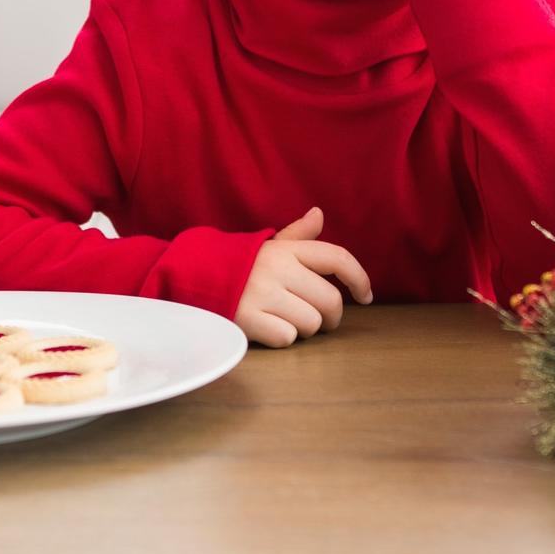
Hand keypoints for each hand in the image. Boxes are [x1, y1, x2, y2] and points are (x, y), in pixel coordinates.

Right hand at [234, 206, 373, 347]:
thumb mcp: (264, 247)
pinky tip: (267, 329)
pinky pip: (287, 338)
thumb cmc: (236, 265)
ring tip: (287, 322)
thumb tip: (319, 214)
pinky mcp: (247, 318)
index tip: (366, 296)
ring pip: (311, 323)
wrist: (188, 276)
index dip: (359, 278)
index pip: (337, 258)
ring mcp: (262, 293)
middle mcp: (278, 268)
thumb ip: (295, 236)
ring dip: (305, 330)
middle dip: (331, 317)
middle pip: (330, 300)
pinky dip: (281, 339)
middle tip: (320, 321)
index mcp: (286, 249)